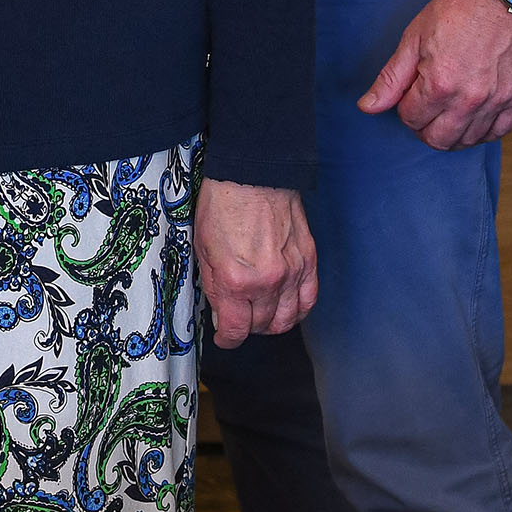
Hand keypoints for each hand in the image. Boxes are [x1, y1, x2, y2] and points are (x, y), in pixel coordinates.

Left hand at [197, 178, 317, 345]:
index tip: (225, 337)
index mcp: (235, 281)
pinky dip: (299, 310)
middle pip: (262, 326)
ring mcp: (292, 272)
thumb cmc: (222, 204)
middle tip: (240, 318)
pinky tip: (287, 307)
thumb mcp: (202, 248)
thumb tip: (222, 313)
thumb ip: (214, 287)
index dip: (228, 339)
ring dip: (273, 323)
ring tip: (262, 314)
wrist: (252, 173)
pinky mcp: (308, 260)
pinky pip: (309, 299)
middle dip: (248, 327)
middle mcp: (266, 282)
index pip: (236, 330)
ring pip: (287, 319)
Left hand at [358, 0, 511, 149]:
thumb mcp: (413, 40)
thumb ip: (391, 79)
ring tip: (449, 110)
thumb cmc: (455, 11)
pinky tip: (474, 115)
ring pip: (468, 141)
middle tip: (426, 107)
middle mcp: (469, 99)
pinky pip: (499, 133)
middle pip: (438, 140)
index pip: (411, 119)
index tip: (412, 92)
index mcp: (439, 85)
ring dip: (453, 131)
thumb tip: (367, 106)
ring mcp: (497, 100)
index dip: (406, 107)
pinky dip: (483, 130)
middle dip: (425, 127)